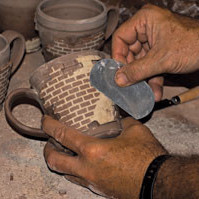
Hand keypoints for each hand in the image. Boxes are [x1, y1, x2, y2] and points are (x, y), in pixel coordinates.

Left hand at [42, 116, 166, 198]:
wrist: (158, 182)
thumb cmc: (147, 156)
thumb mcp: (135, 130)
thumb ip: (123, 120)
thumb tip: (119, 116)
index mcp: (93, 151)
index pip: (63, 135)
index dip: (50, 126)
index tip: (45, 121)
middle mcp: (88, 169)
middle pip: (55, 161)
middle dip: (47, 150)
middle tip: (49, 141)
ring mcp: (92, 182)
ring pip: (65, 174)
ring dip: (61, 161)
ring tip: (63, 152)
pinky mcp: (99, 189)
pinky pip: (79, 180)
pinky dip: (75, 170)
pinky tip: (83, 162)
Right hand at [112, 4, 198, 100]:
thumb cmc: (194, 44)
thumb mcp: (161, 59)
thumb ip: (138, 71)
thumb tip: (118, 79)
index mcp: (144, 20)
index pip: (120, 38)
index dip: (118, 56)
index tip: (119, 73)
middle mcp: (147, 29)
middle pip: (129, 52)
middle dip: (133, 72)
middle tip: (130, 86)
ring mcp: (153, 41)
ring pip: (140, 62)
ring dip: (143, 79)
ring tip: (144, 93)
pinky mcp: (160, 52)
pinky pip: (150, 66)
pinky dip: (152, 79)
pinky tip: (155, 92)